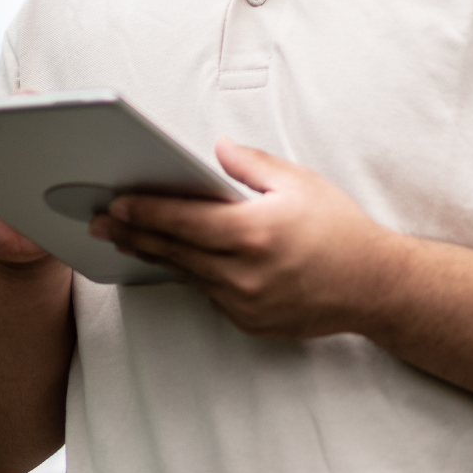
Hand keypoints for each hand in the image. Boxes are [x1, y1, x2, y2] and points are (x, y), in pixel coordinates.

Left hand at [92, 138, 402, 337]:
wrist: (374, 286)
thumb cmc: (339, 229)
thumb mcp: (299, 182)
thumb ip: (251, 164)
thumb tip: (215, 150)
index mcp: (253, 233)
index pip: (182, 221)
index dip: (143, 212)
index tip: (114, 204)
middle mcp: (244, 273)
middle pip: (173, 251)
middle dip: (132, 235)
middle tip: (98, 222)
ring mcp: (245, 303)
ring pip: (187, 275)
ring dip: (155, 255)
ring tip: (124, 238)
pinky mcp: (250, 322)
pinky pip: (210, 294)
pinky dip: (192, 274)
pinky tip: (173, 259)